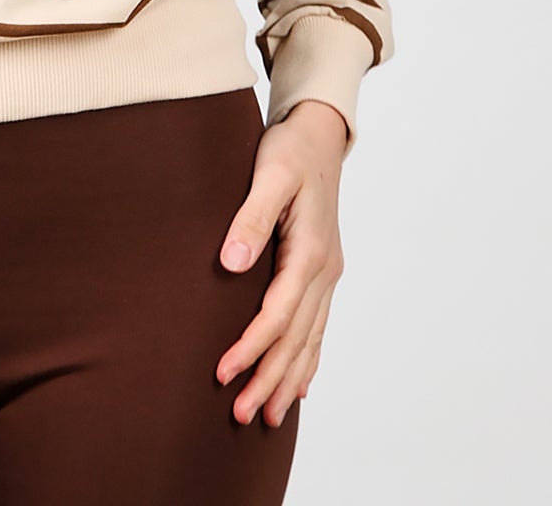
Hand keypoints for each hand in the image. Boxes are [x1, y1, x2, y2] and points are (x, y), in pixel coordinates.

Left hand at [214, 99, 348, 427]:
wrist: (319, 134)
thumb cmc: (290, 150)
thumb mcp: (269, 174)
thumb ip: (251, 218)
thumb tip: (231, 264)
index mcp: (310, 252)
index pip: (278, 316)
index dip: (250, 348)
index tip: (223, 374)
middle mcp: (325, 270)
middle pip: (296, 340)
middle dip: (269, 380)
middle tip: (241, 416)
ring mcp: (328, 273)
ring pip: (310, 340)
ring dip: (289, 380)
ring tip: (268, 416)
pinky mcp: (323, 271)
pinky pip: (318, 327)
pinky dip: (309, 359)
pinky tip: (300, 385)